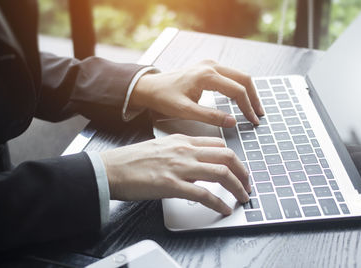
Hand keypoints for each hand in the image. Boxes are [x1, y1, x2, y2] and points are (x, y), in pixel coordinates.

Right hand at [101, 134, 250, 214]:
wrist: (112, 168)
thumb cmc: (132, 159)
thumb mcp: (161, 146)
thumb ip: (180, 152)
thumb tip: (195, 163)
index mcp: (182, 140)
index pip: (218, 144)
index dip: (234, 157)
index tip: (238, 167)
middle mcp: (185, 151)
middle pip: (226, 156)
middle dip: (243, 171)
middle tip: (247, 183)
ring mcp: (180, 167)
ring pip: (221, 173)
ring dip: (237, 187)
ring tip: (242, 197)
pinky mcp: (173, 185)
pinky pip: (204, 195)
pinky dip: (218, 203)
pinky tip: (224, 209)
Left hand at [130, 60, 263, 126]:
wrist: (149, 87)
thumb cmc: (163, 98)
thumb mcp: (186, 111)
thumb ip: (210, 116)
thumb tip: (232, 122)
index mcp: (207, 75)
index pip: (237, 90)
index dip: (247, 107)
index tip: (253, 121)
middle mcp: (211, 66)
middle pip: (243, 79)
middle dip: (253, 98)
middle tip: (259, 115)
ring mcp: (210, 65)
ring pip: (238, 76)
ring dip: (248, 92)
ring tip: (253, 109)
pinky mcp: (207, 68)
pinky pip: (230, 76)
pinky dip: (238, 88)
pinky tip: (240, 100)